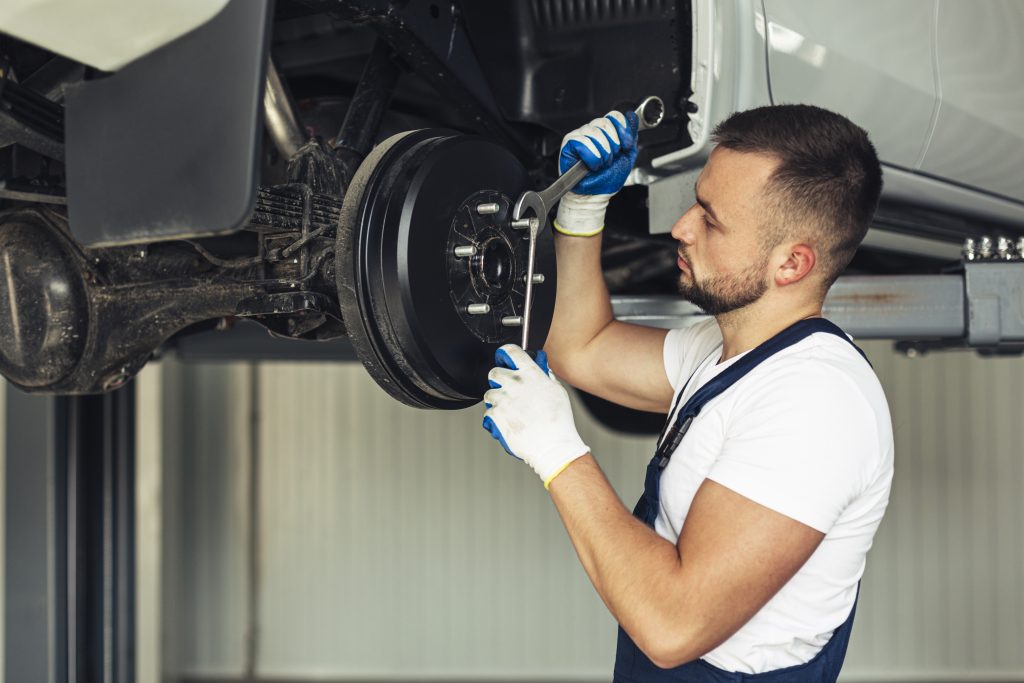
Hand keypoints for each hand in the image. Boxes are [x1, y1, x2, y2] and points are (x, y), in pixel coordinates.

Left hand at [482, 345, 589, 488]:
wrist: (552, 446)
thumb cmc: (559, 421)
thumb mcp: (558, 391)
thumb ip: (545, 376)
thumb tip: (540, 367)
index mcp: (531, 374)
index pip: (510, 351)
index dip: (505, 354)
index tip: (505, 359)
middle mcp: (515, 384)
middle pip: (494, 372)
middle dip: (498, 380)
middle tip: (507, 389)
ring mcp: (503, 400)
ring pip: (489, 394)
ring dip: (497, 401)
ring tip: (511, 410)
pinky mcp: (495, 415)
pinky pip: (488, 412)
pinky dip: (496, 418)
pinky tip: (509, 422)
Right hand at [554, 110, 639, 236]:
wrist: (595, 196)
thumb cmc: (607, 179)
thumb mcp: (627, 156)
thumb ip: (631, 136)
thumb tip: (632, 117)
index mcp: (605, 132)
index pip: (615, 116)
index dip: (623, 130)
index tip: (625, 146)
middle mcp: (592, 130)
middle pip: (605, 122)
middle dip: (613, 145)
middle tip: (610, 159)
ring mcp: (579, 135)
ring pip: (595, 132)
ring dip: (602, 153)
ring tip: (601, 164)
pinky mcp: (569, 143)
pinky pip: (583, 141)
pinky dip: (591, 156)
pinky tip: (592, 165)